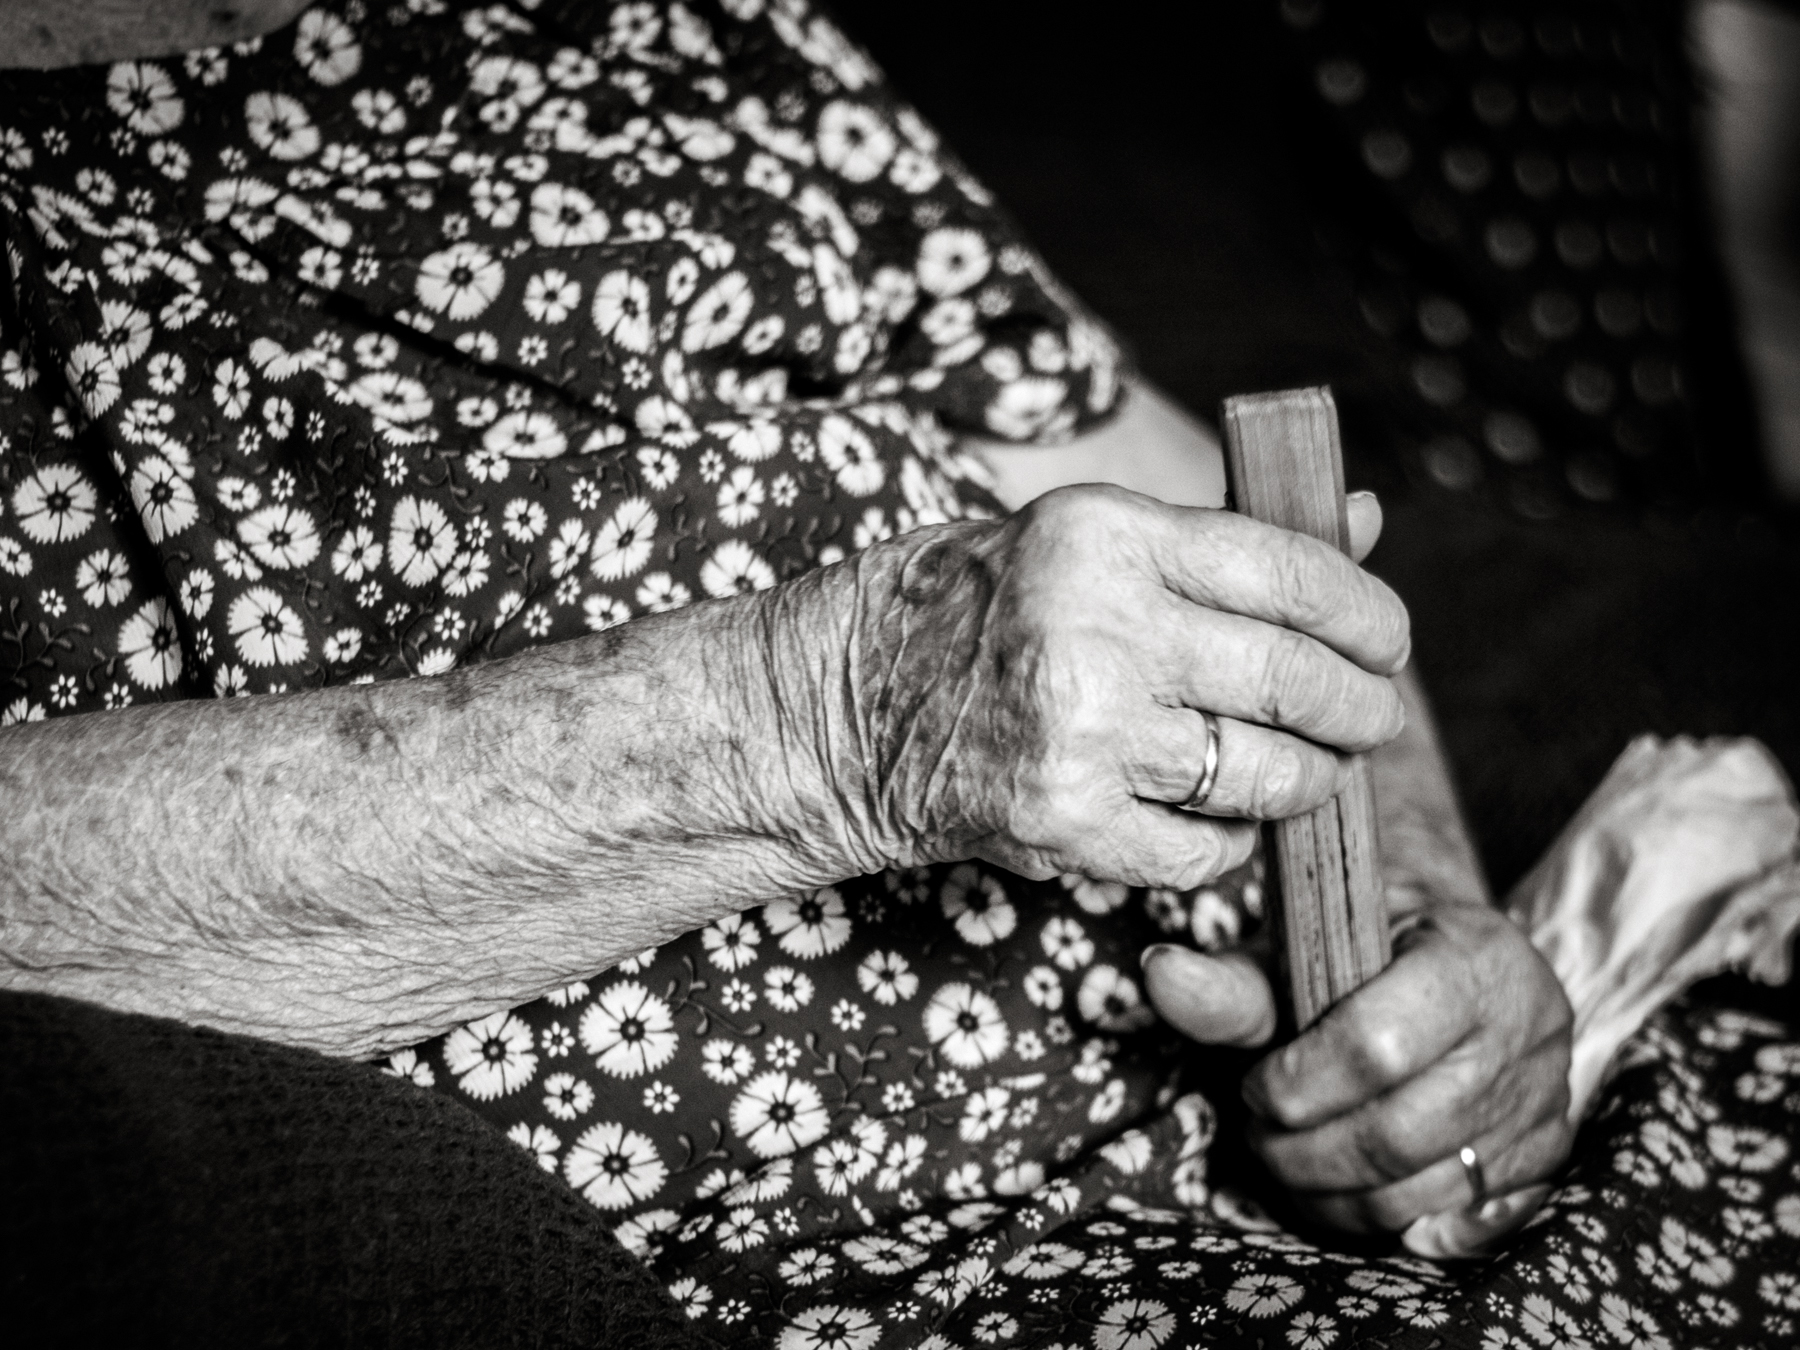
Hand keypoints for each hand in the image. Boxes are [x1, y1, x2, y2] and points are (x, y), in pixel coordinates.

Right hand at [809, 482, 1407, 888]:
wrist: (842, 705)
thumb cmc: (977, 610)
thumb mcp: (1088, 541)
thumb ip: (1227, 539)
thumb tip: (1366, 520)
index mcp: (1104, 535)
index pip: (1293, 572)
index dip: (1369, 615)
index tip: (1387, 643)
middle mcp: (1095, 626)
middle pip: (1296, 680)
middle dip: (1360, 710)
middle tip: (1370, 721)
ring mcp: (1080, 732)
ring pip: (1265, 775)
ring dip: (1305, 783)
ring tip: (1299, 772)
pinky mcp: (1063, 822)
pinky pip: (1203, 852)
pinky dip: (1228, 845)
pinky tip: (1212, 820)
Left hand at [1143, 902, 1573, 1241]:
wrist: (1446, 949)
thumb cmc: (1360, 945)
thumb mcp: (1300, 948)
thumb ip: (1235, 981)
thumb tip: (1160, 975)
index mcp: (1472, 956)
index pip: (1378, 1047)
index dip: (1297, 1084)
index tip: (1255, 1085)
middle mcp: (1527, 1025)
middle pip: (1399, 1132)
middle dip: (1304, 1151)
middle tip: (1260, 1135)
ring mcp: (1545, 1095)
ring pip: (1427, 1189)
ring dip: (1334, 1194)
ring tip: (1290, 1160)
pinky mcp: (1546, 1152)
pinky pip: (1467, 1221)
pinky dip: (1396, 1223)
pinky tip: (1349, 1194)